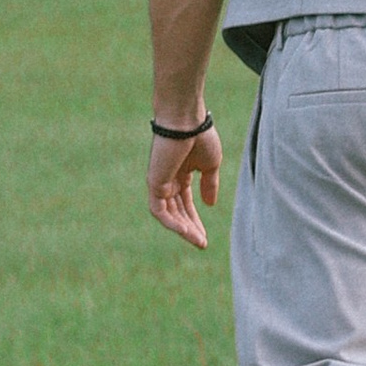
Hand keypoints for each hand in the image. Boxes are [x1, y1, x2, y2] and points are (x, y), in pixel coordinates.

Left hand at [148, 123, 223, 248]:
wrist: (187, 122)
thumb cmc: (201, 137)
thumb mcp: (211, 164)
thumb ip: (209, 185)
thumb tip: (209, 205)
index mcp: (181, 174)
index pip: (186, 203)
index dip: (196, 219)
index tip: (205, 236)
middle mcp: (168, 180)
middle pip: (178, 212)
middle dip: (190, 228)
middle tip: (202, 243)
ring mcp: (159, 183)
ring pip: (169, 215)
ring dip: (183, 229)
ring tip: (198, 240)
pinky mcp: (154, 184)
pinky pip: (160, 211)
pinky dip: (172, 222)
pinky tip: (186, 231)